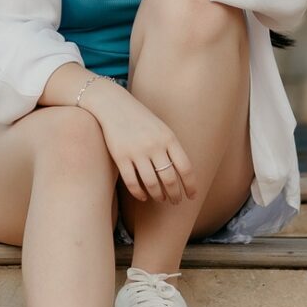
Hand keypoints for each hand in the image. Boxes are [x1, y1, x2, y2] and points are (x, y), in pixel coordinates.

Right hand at [84, 82, 197, 205]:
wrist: (114, 105)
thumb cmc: (142, 120)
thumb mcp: (162, 129)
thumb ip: (172, 149)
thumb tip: (183, 175)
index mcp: (168, 138)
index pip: (185, 168)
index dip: (190, 185)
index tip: (192, 196)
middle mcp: (154, 145)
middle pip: (169, 179)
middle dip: (175, 195)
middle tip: (175, 201)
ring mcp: (136, 151)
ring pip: (151, 184)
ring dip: (158, 196)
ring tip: (161, 199)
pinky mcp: (120, 157)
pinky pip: (132, 182)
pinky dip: (139, 193)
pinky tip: (144, 197)